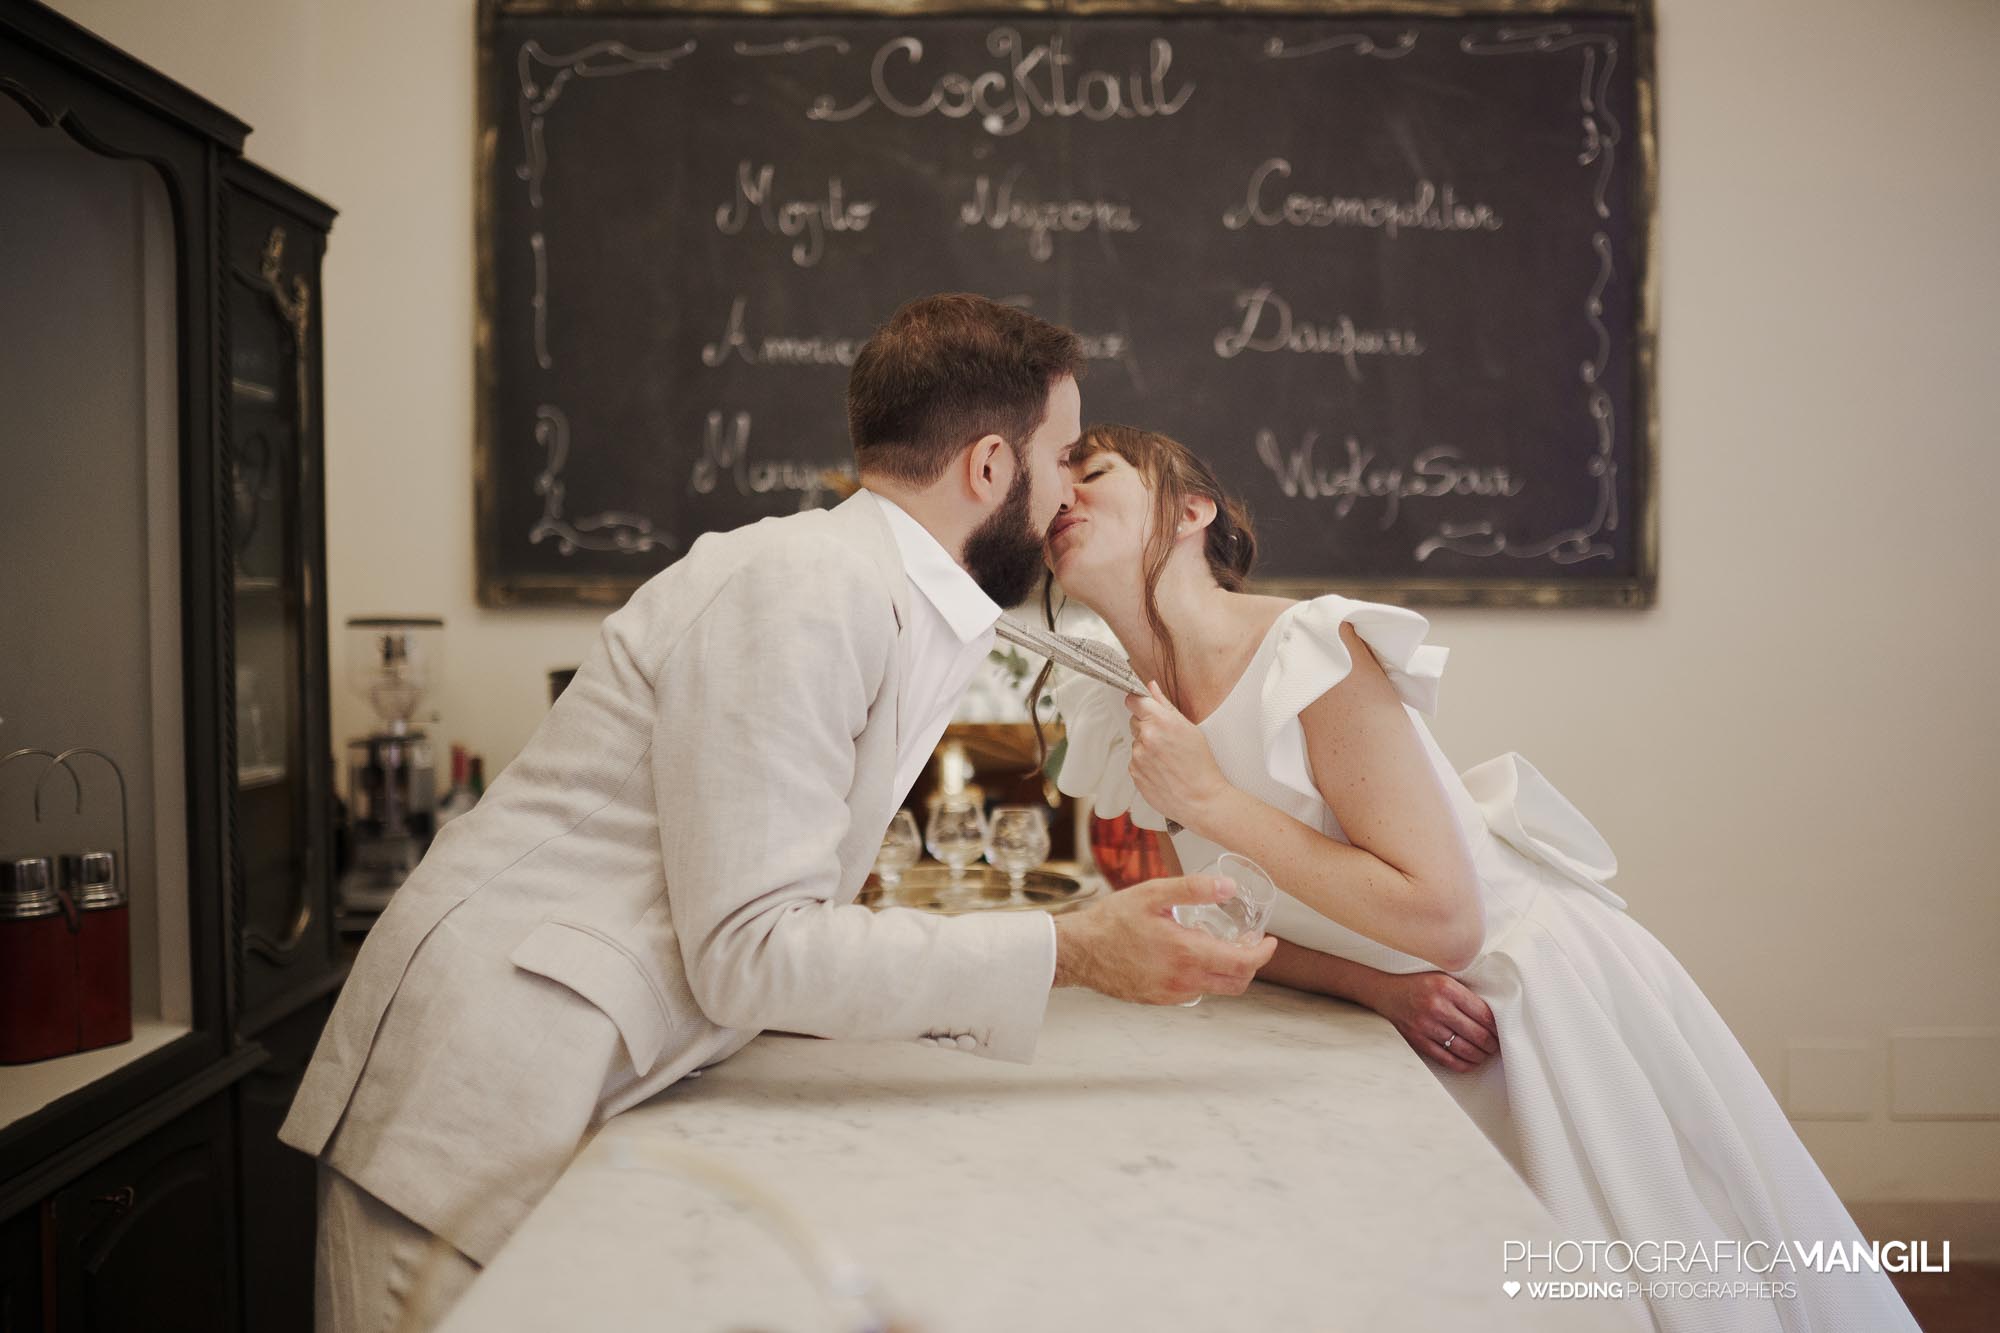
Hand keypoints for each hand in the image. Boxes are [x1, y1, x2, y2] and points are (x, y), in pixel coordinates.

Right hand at [1054, 875, 1278, 1004]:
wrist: (1078, 951)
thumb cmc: (1112, 921)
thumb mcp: (1153, 894)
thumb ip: (1194, 889)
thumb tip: (1229, 887)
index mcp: (1187, 953)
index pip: (1243, 962)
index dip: (1263, 953)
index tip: (1269, 941)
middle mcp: (1183, 980)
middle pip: (1236, 982)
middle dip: (1250, 964)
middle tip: (1247, 943)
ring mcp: (1171, 994)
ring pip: (1216, 989)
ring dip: (1227, 971)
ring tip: (1219, 947)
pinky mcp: (1159, 1000)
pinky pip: (1193, 992)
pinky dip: (1204, 977)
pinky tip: (1190, 957)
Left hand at [1125, 680, 1230, 832]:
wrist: (1200, 799)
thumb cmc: (1201, 765)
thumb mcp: (1189, 729)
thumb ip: (1166, 706)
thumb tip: (1151, 687)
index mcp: (1161, 721)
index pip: (1134, 700)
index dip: (1138, 702)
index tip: (1142, 705)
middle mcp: (1145, 736)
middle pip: (1135, 721)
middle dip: (1147, 726)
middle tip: (1167, 739)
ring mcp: (1137, 755)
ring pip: (1136, 742)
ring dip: (1146, 746)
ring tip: (1167, 758)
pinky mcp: (1133, 772)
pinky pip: (1135, 760)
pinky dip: (1144, 763)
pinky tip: (1162, 769)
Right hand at [1366, 971, 1497, 1072]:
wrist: (1387, 990)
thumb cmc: (1419, 983)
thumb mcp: (1444, 977)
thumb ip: (1465, 993)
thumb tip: (1493, 1016)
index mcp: (1447, 988)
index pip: (1484, 1014)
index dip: (1497, 1027)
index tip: (1500, 1030)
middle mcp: (1437, 1007)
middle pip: (1478, 1034)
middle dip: (1492, 1044)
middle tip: (1495, 1045)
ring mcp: (1426, 1026)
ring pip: (1465, 1050)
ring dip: (1480, 1055)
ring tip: (1484, 1053)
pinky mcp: (1418, 1040)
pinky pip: (1447, 1059)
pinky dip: (1463, 1064)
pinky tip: (1470, 1062)